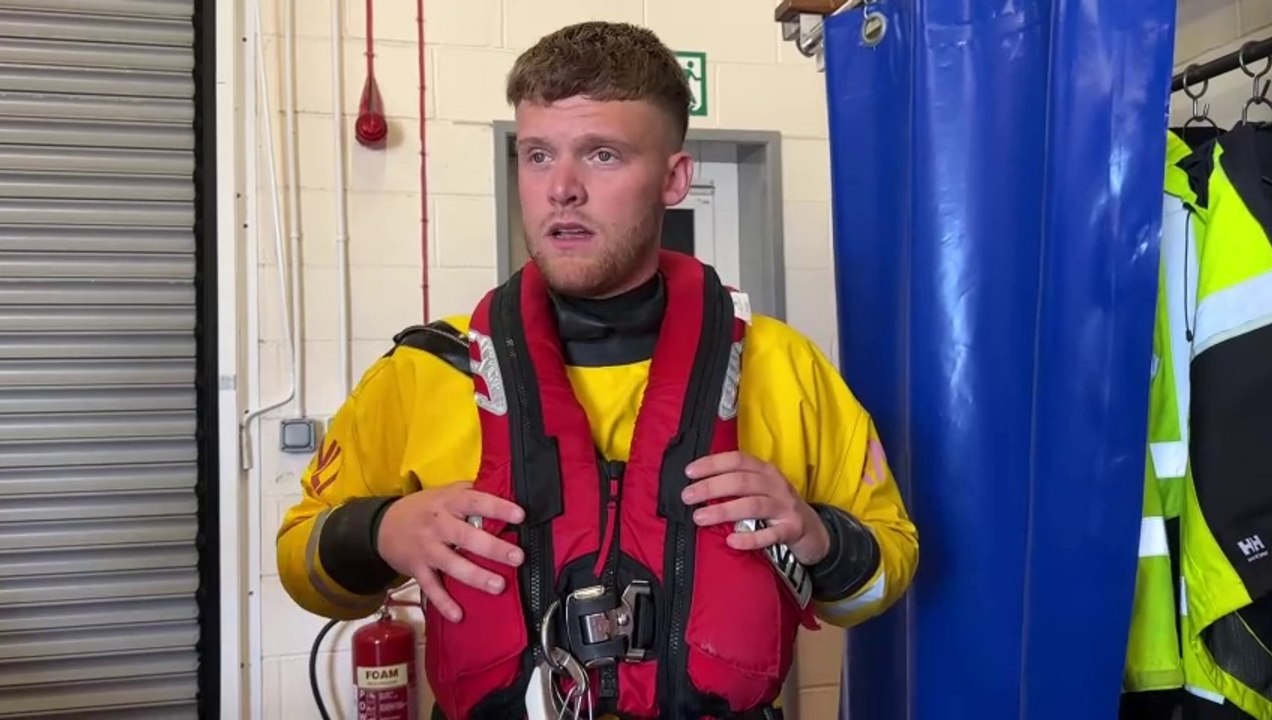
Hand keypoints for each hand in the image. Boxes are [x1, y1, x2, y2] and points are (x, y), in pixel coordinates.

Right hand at [376, 482, 524, 621]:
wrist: (381, 526)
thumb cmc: (423, 508)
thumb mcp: (444, 491)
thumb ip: (469, 491)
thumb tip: (504, 488)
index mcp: (447, 502)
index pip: (475, 501)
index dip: (497, 507)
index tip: (520, 516)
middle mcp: (437, 525)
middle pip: (466, 536)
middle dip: (493, 548)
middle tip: (518, 557)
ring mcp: (426, 549)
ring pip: (452, 564)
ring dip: (476, 576)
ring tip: (499, 586)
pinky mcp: (417, 569)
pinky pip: (431, 588)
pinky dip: (443, 602)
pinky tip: (458, 615)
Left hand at [681, 451, 830, 565]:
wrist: (814, 531)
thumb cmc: (778, 508)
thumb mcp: (762, 489)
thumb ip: (737, 484)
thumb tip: (698, 485)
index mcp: (766, 471)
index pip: (737, 460)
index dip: (713, 464)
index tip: (689, 472)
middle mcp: (776, 485)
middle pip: (741, 481)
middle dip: (711, 487)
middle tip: (688, 496)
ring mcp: (786, 507)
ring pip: (753, 505)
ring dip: (724, 510)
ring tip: (700, 517)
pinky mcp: (792, 530)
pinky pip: (770, 534)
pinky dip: (750, 538)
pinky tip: (732, 540)